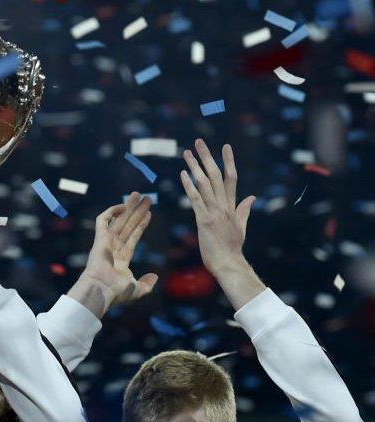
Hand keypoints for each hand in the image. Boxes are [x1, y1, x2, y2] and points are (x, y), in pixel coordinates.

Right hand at [68, 192, 157, 317]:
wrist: (101, 290)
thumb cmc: (116, 292)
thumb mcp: (137, 290)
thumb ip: (146, 284)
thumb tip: (154, 276)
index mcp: (121, 258)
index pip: (133, 237)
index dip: (141, 225)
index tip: (149, 214)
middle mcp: (114, 248)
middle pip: (127, 225)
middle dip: (137, 212)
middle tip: (147, 198)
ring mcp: (106, 242)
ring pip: (119, 220)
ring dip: (128, 207)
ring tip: (139, 194)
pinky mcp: (100, 238)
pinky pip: (103, 220)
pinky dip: (112, 211)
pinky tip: (123, 206)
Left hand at [180, 139, 265, 308]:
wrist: (229, 264)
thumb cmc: (232, 249)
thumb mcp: (241, 227)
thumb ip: (244, 210)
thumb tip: (252, 197)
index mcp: (232, 206)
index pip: (230, 178)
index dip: (228, 161)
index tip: (225, 147)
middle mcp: (224, 205)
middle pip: (216, 176)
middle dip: (207, 157)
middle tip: (199, 142)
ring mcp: (215, 212)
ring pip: (205, 184)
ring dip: (195, 167)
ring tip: (187, 153)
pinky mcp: (205, 220)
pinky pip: (196, 199)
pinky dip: (189, 186)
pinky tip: (183, 174)